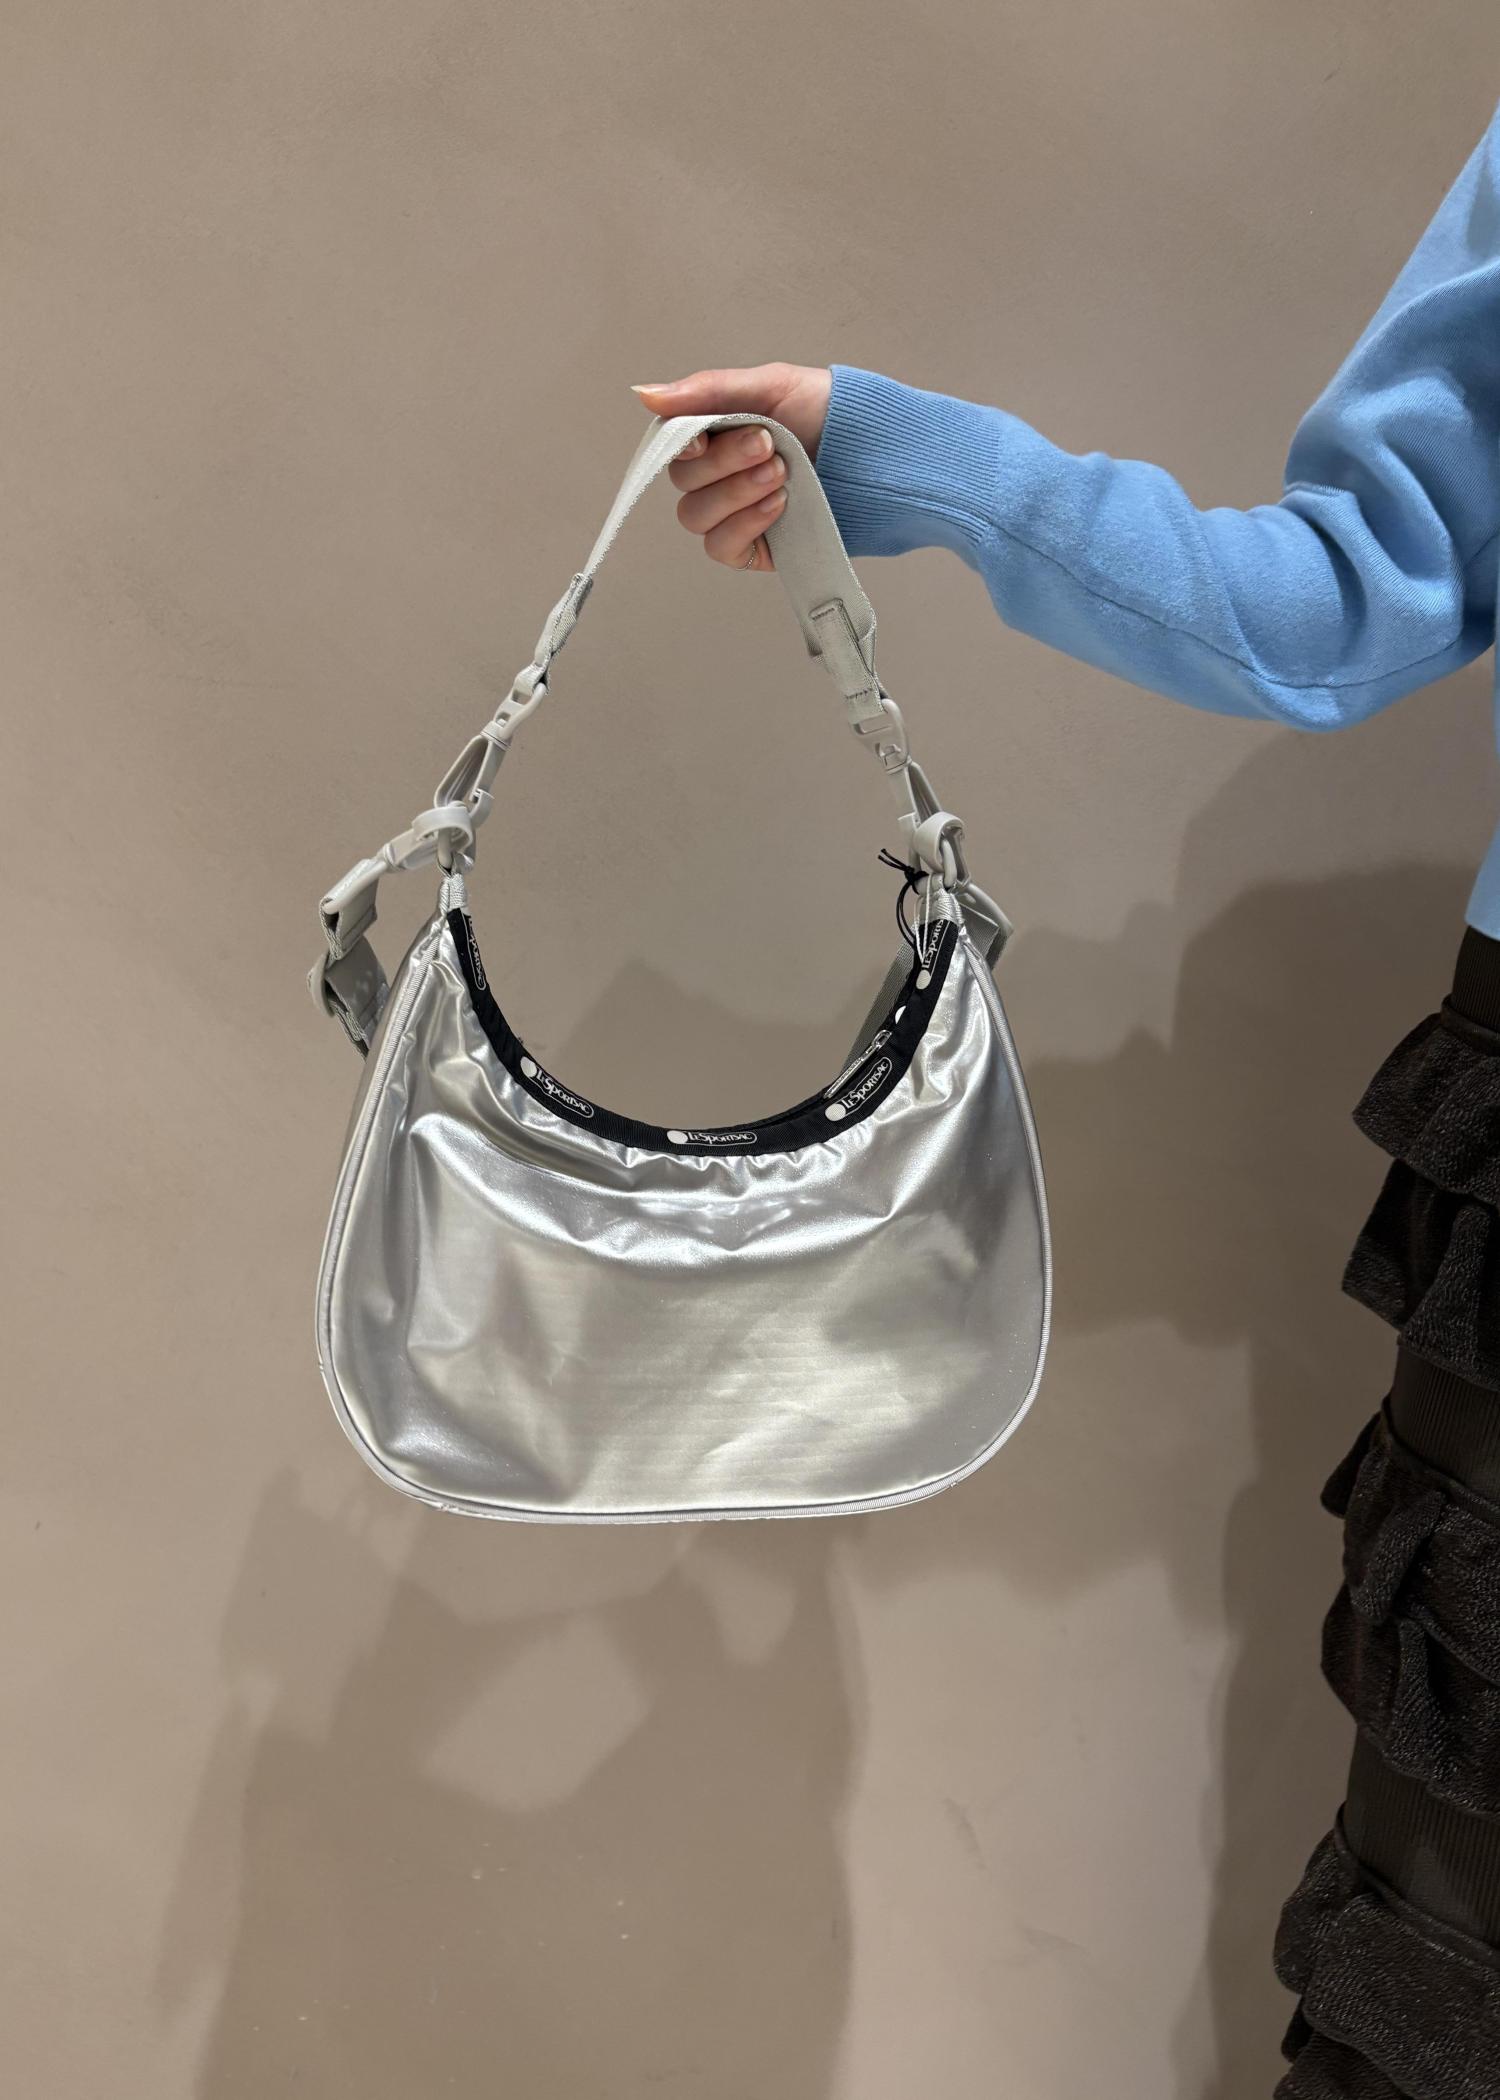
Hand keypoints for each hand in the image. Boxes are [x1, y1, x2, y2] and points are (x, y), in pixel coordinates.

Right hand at [630, 363, 833, 573]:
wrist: (881, 457)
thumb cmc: (831, 416)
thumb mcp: (772, 386)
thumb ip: (708, 390)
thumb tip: (644, 394)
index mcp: (716, 432)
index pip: (670, 443)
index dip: (678, 444)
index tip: (701, 439)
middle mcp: (718, 474)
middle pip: (682, 480)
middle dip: (725, 462)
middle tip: (769, 445)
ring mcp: (733, 514)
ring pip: (696, 515)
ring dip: (735, 493)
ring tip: (780, 473)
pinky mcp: (752, 548)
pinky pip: (721, 547)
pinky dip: (744, 524)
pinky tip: (778, 505)